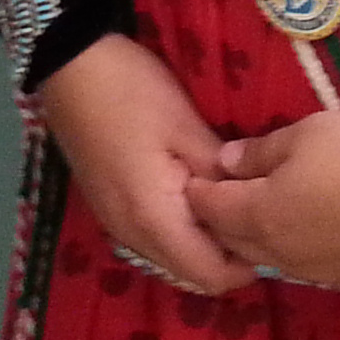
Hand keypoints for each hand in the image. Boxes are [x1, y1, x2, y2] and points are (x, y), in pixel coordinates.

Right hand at [37, 35, 258, 296]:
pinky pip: (153, 239)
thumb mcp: (186, 126)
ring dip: (202, 244)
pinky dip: (180, 231)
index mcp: (153, 218)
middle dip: (226, 257)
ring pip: (171, 258)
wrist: (70, 64)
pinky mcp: (109, 207)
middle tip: (256, 216)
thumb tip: (253, 202)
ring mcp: (115, 223)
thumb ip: (221, 173)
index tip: (269, 231)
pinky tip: (197, 197)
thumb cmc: (132, 92)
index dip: (245, 265)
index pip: (208, 275)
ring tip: (231, 205)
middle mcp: (131, 234)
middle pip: (189, 274)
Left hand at [190, 106, 339, 295]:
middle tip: (226, 199)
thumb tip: (226, 163)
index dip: (201, 193)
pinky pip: (326, 272)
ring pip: (284, 264)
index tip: (194, 179)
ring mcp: (331, 276)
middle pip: (243, 245)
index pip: (214, 211)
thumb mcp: (307, 132)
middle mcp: (291, 258)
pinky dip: (313, 253)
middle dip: (228, 222)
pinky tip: (326, 233)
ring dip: (270, 242)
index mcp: (266, 218)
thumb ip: (259, 152)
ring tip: (273, 216)